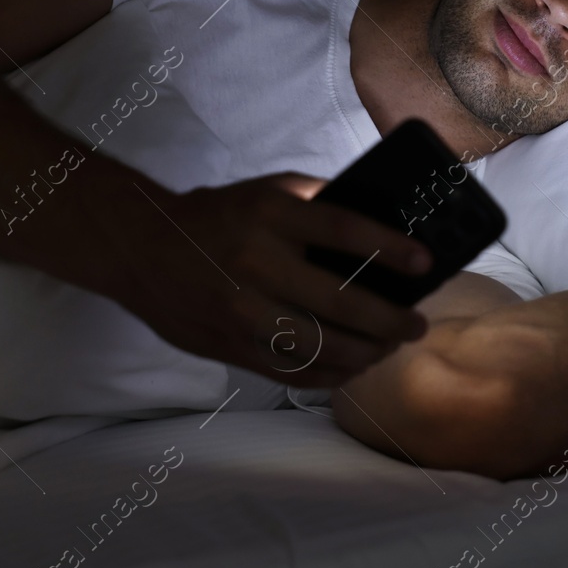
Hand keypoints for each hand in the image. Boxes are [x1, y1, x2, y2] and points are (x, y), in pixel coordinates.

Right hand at [120, 172, 434, 387]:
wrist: (142, 248)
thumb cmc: (219, 216)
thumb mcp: (268, 191)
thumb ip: (319, 202)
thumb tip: (382, 223)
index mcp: (269, 216)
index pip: (342, 231)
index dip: (389, 248)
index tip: (425, 262)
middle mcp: (255, 263)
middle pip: (339, 302)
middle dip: (389, 320)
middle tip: (417, 325)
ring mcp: (240, 310)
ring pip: (318, 346)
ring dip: (365, 353)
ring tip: (388, 348)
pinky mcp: (228, 345)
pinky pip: (289, 371)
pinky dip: (329, 375)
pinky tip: (352, 368)